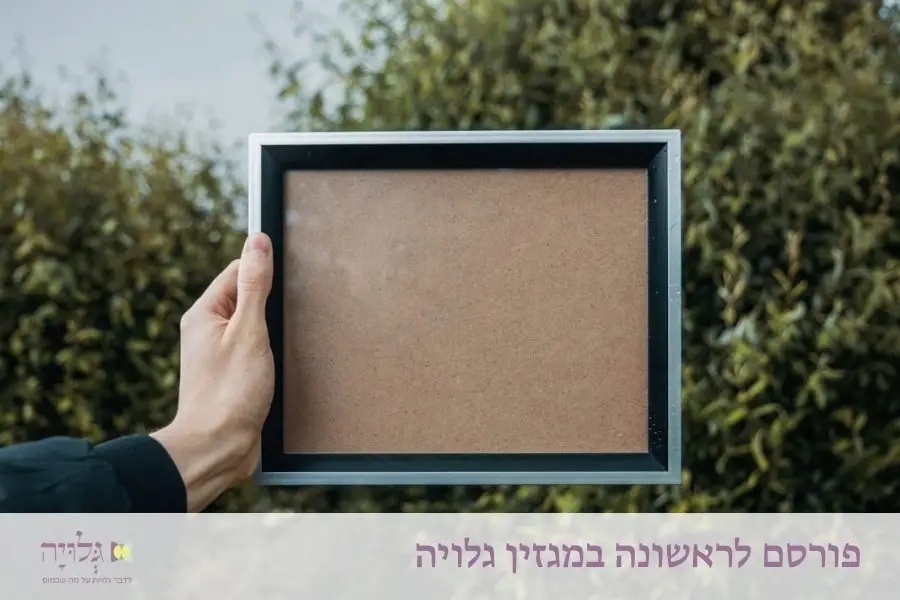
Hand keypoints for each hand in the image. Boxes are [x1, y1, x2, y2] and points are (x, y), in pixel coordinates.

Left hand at [152, 233, 274, 511]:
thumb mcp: (249, 330)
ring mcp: (218, 355)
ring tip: (278, 348)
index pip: (236, 271)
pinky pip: (254, 351)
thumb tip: (258, 242)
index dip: (262, 272)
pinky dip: (269, 353)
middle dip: (270, 304)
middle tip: (282, 322)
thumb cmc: (230, 392)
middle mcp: (206, 331)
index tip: (284, 283)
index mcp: (203, 313)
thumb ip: (255, 284)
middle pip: (246, 298)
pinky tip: (278, 366)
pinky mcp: (231, 376)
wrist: (218, 447)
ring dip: (271, 332)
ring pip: (253, 327)